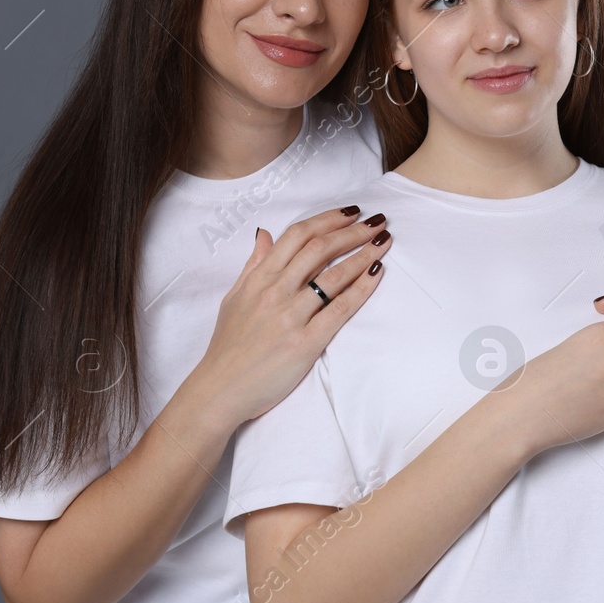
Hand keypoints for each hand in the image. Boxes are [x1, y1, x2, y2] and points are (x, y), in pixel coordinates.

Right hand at [185, 206, 393, 427]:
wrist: (219, 390)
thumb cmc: (228, 347)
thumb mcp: (234, 298)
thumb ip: (253, 265)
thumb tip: (264, 234)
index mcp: (259, 279)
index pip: (298, 236)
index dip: (327, 219)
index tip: (351, 212)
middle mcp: (275, 292)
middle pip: (320, 248)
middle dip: (353, 231)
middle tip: (377, 221)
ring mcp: (291, 316)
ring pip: (334, 275)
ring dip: (363, 254)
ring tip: (384, 242)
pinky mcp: (306, 342)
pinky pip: (340, 309)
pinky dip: (361, 288)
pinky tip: (377, 274)